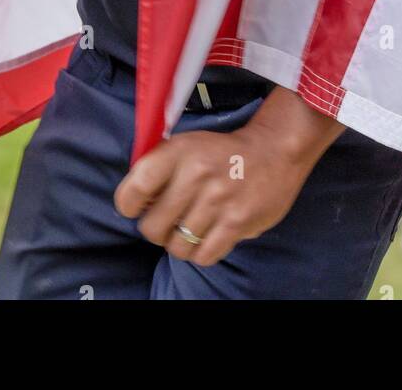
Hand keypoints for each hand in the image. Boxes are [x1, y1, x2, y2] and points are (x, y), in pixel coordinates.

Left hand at [113, 122, 318, 267]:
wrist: (274, 151)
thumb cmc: (221, 152)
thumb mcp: (187, 145)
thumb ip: (158, 169)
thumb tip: (134, 203)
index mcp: (179, 151)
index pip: (134, 189)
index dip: (128, 205)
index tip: (136, 208)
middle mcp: (196, 175)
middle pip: (151, 228)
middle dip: (156, 229)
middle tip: (169, 221)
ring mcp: (218, 201)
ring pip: (176, 247)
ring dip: (180, 242)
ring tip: (190, 228)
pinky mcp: (237, 222)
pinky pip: (203, 256)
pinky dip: (202, 251)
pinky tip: (208, 235)